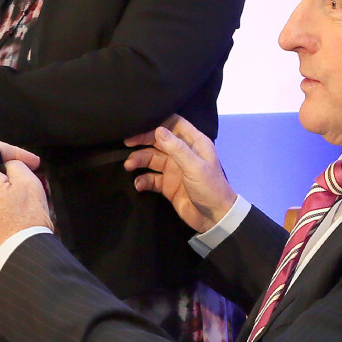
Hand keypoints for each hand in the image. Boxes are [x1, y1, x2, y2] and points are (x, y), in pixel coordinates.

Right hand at [124, 114, 235, 232]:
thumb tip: (158, 129)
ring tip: (128, 166)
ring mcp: (174, 169)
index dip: (158, 123)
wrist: (214, 219)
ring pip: (151, 159)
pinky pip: (151, 178)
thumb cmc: (210, 188)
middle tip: (127, 143)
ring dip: (139, 160)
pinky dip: (142, 180)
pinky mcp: (167, 185)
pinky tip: (138, 184)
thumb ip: (177, 148)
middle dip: (142, 140)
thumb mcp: (195, 167)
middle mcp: (182, 153)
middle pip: (158, 140)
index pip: (174, 124)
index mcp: (194, 143)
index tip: (141, 126)